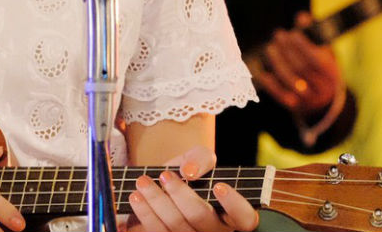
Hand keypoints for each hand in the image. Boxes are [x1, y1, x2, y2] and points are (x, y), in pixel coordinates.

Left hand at [125, 146, 258, 231]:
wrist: (160, 188)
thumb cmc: (186, 174)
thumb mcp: (197, 159)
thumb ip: (200, 158)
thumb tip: (190, 171)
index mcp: (231, 214)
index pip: (245, 217)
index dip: (235, 205)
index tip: (219, 186)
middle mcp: (216, 231)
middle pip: (201, 217)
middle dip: (180, 194)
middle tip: (164, 175)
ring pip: (177, 225)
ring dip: (157, 201)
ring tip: (142, 181)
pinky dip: (145, 213)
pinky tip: (136, 197)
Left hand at [248, 12, 342, 116]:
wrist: (324, 100)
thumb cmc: (322, 68)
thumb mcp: (325, 51)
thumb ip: (314, 34)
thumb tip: (302, 17)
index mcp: (332, 74)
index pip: (317, 60)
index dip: (303, 46)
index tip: (292, 33)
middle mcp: (322, 89)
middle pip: (302, 69)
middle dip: (288, 50)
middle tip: (278, 36)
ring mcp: (308, 100)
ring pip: (290, 81)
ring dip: (277, 62)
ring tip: (270, 48)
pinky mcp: (295, 106)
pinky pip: (280, 95)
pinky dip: (269, 82)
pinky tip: (261, 70)